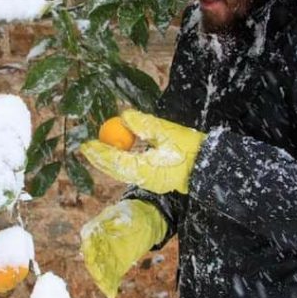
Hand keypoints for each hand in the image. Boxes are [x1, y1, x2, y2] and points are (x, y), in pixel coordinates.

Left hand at [80, 110, 205, 194]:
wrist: (209, 167)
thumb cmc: (191, 150)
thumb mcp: (168, 132)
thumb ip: (145, 124)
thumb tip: (124, 116)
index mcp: (145, 169)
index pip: (116, 160)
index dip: (100, 152)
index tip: (87, 144)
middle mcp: (144, 179)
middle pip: (115, 169)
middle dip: (100, 159)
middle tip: (87, 148)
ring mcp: (150, 181)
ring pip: (123, 172)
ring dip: (110, 161)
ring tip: (99, 150)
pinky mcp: (155, 180)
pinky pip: (132, 171)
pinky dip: (122, 163)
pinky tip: (120, 154)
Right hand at [80, 200, 167, 297]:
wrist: (143, 220)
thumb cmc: (131, 212)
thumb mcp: (126, 213)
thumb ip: (120, 218)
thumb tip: (119, 222)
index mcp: (93, 229)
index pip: (88, 240)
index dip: (88, 248)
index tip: (88, 255)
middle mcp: (96, 245)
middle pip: (92, 258)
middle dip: (95, 268)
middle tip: (98, 277)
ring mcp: (105, 256)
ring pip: (100, 270)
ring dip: (101, 280)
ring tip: (105, 289)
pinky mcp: (116, 265)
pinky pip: (111, 277)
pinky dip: (110, 286)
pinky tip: (112, 294)